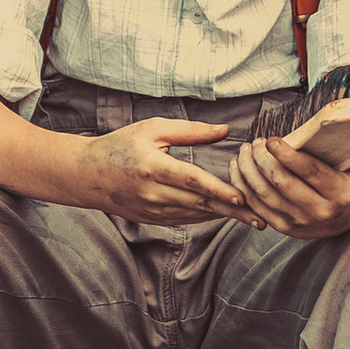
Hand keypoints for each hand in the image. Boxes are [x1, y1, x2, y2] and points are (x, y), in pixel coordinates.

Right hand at [82, 118, 238, 222]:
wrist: (88, 175)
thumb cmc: (122, 145)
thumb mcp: (153, 129)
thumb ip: (190, 131)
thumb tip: (225, 130)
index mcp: (153, 168)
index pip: (192, 181)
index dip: (218, 190)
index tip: (241, 197)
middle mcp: (153, 193)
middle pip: (200, 203)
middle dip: (232, 210)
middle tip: (261, 215)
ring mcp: (153, 210)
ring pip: (196, 214)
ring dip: (224, 216)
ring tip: (253, 217)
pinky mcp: (153, 219)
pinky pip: (186, 219)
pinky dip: (207, 216)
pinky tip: (227, 214)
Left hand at [226, 95, 349, 241]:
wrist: (347, 217)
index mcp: (340, 193)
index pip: (310, 172)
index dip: (288, 155)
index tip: (272, 139)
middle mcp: (320, 212)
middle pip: (282, 183)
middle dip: (264, 160)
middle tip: (256, 141)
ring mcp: (300, 223)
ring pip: (265, 195)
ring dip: (250, 170)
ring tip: (246, 150)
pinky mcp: (283, 228)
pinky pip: (257, 207)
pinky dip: (244, 186)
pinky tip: (239, 167)